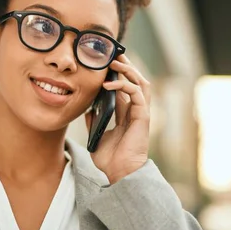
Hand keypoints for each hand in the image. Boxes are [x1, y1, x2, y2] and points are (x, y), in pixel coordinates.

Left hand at [85, 54, 150, 183]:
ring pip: (141, 83)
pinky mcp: (143, 116)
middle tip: (113, 55)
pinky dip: (124, 85)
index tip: (106, 64)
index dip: (118, 74)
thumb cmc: (111, 160)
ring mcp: (141, 113)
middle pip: (136, 81)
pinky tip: (109, 84)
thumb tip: (87, 109)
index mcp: (126, 115)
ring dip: (129, 70)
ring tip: (115, 62)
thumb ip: (94, 122)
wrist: (120, 174)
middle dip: (126, 66)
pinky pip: (136, 94)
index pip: (125, 87)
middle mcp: (135, 111)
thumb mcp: (97, 136)